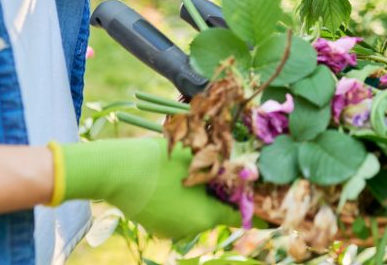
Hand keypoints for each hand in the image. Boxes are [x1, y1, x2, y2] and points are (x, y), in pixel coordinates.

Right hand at [50, 137, 238, 239]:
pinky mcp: (155, 225)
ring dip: (203, 196)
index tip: (272, 208)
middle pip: (217, 212)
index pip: (239, 216)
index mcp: (204, 216)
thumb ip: (221, 164)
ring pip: (197, 212)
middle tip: (231, 174)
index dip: (255, 208)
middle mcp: (189, 229)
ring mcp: (169, 230)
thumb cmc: (159, 160)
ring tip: (202, 172)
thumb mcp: (196, 156)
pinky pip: (178, 213)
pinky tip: (179, 180)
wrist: (114, 170)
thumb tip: (243, 167)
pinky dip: (185, 200)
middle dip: (224, 195)